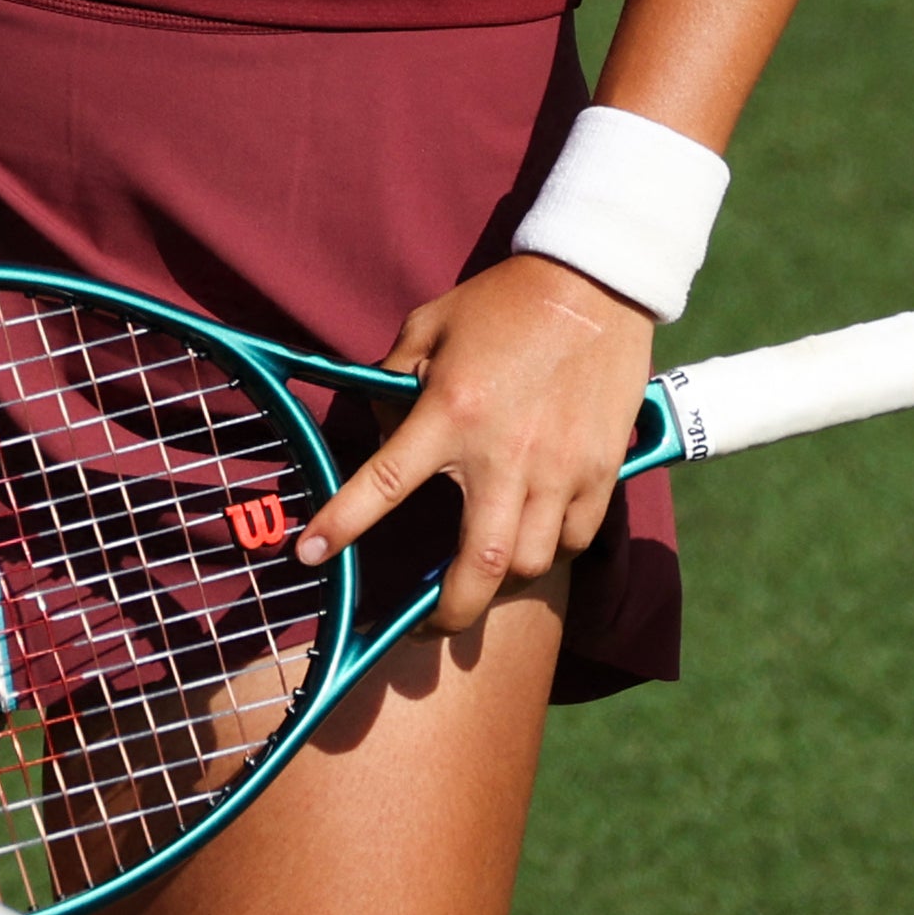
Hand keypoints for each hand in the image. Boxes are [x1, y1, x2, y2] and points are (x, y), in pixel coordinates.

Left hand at [294, 252, 655, 635]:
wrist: (594, 287)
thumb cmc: (503, 304)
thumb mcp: (428, 327)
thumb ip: (396, 378)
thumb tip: (380, 425)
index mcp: (451, 412)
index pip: (385, 481)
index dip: (344, 523)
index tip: (311, 555)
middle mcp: (506, 453)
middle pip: (479, 562)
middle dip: (451, 611)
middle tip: (430, 627)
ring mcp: (561, 469)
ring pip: (530, 561)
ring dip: (502, 577)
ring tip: (482, 573)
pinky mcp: (602, 472)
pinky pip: (575, 539)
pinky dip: (551, 549)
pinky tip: (533, 539)